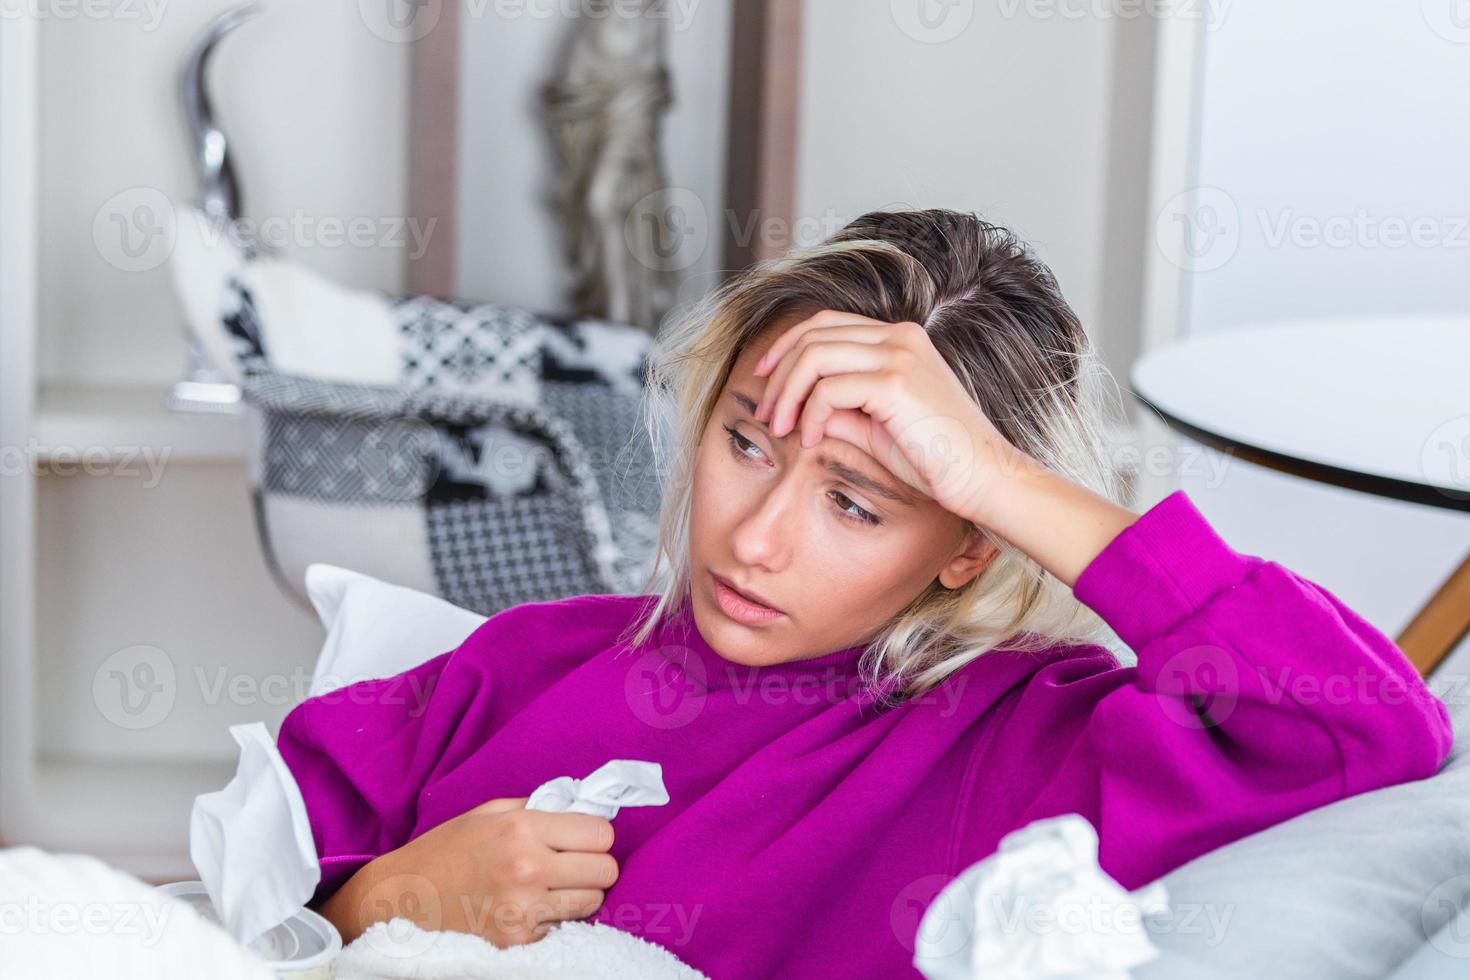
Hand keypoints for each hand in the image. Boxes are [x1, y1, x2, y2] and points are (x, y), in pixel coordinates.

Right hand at [319, 796, 617, 947]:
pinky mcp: (517, 941)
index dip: (594, 835)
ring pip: (592, 902)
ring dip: (579, 894)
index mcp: (521, 829)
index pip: (600, 833)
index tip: (580, 839)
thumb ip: (536, 809)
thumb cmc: (444, 850)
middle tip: (570, 864)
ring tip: (551, 887)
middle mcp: (527, 868)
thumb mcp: (487, 813)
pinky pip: (563, 927)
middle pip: (606, 870)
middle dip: (594, 865)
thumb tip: (578, 807)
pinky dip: (554, 919)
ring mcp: (523, 910)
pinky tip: (529, 908)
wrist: (400, 899)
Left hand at [753, 310, 1029, 523]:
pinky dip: (811, 415)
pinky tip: (813, 440)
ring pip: (813, 355)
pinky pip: (829, 389)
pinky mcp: (895, 382)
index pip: (827, 323)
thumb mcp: (876, 428)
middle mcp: (899, 337)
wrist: (981, 477)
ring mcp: (899, 354)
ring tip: (779, 428)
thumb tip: (799, 409)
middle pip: (813, 333)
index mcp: (899, 340)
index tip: (762, 379)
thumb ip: (841, 410)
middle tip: (762, 413)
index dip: (786, 346)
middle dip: (777, 372)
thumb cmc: (935, 460)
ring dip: (786, 393)